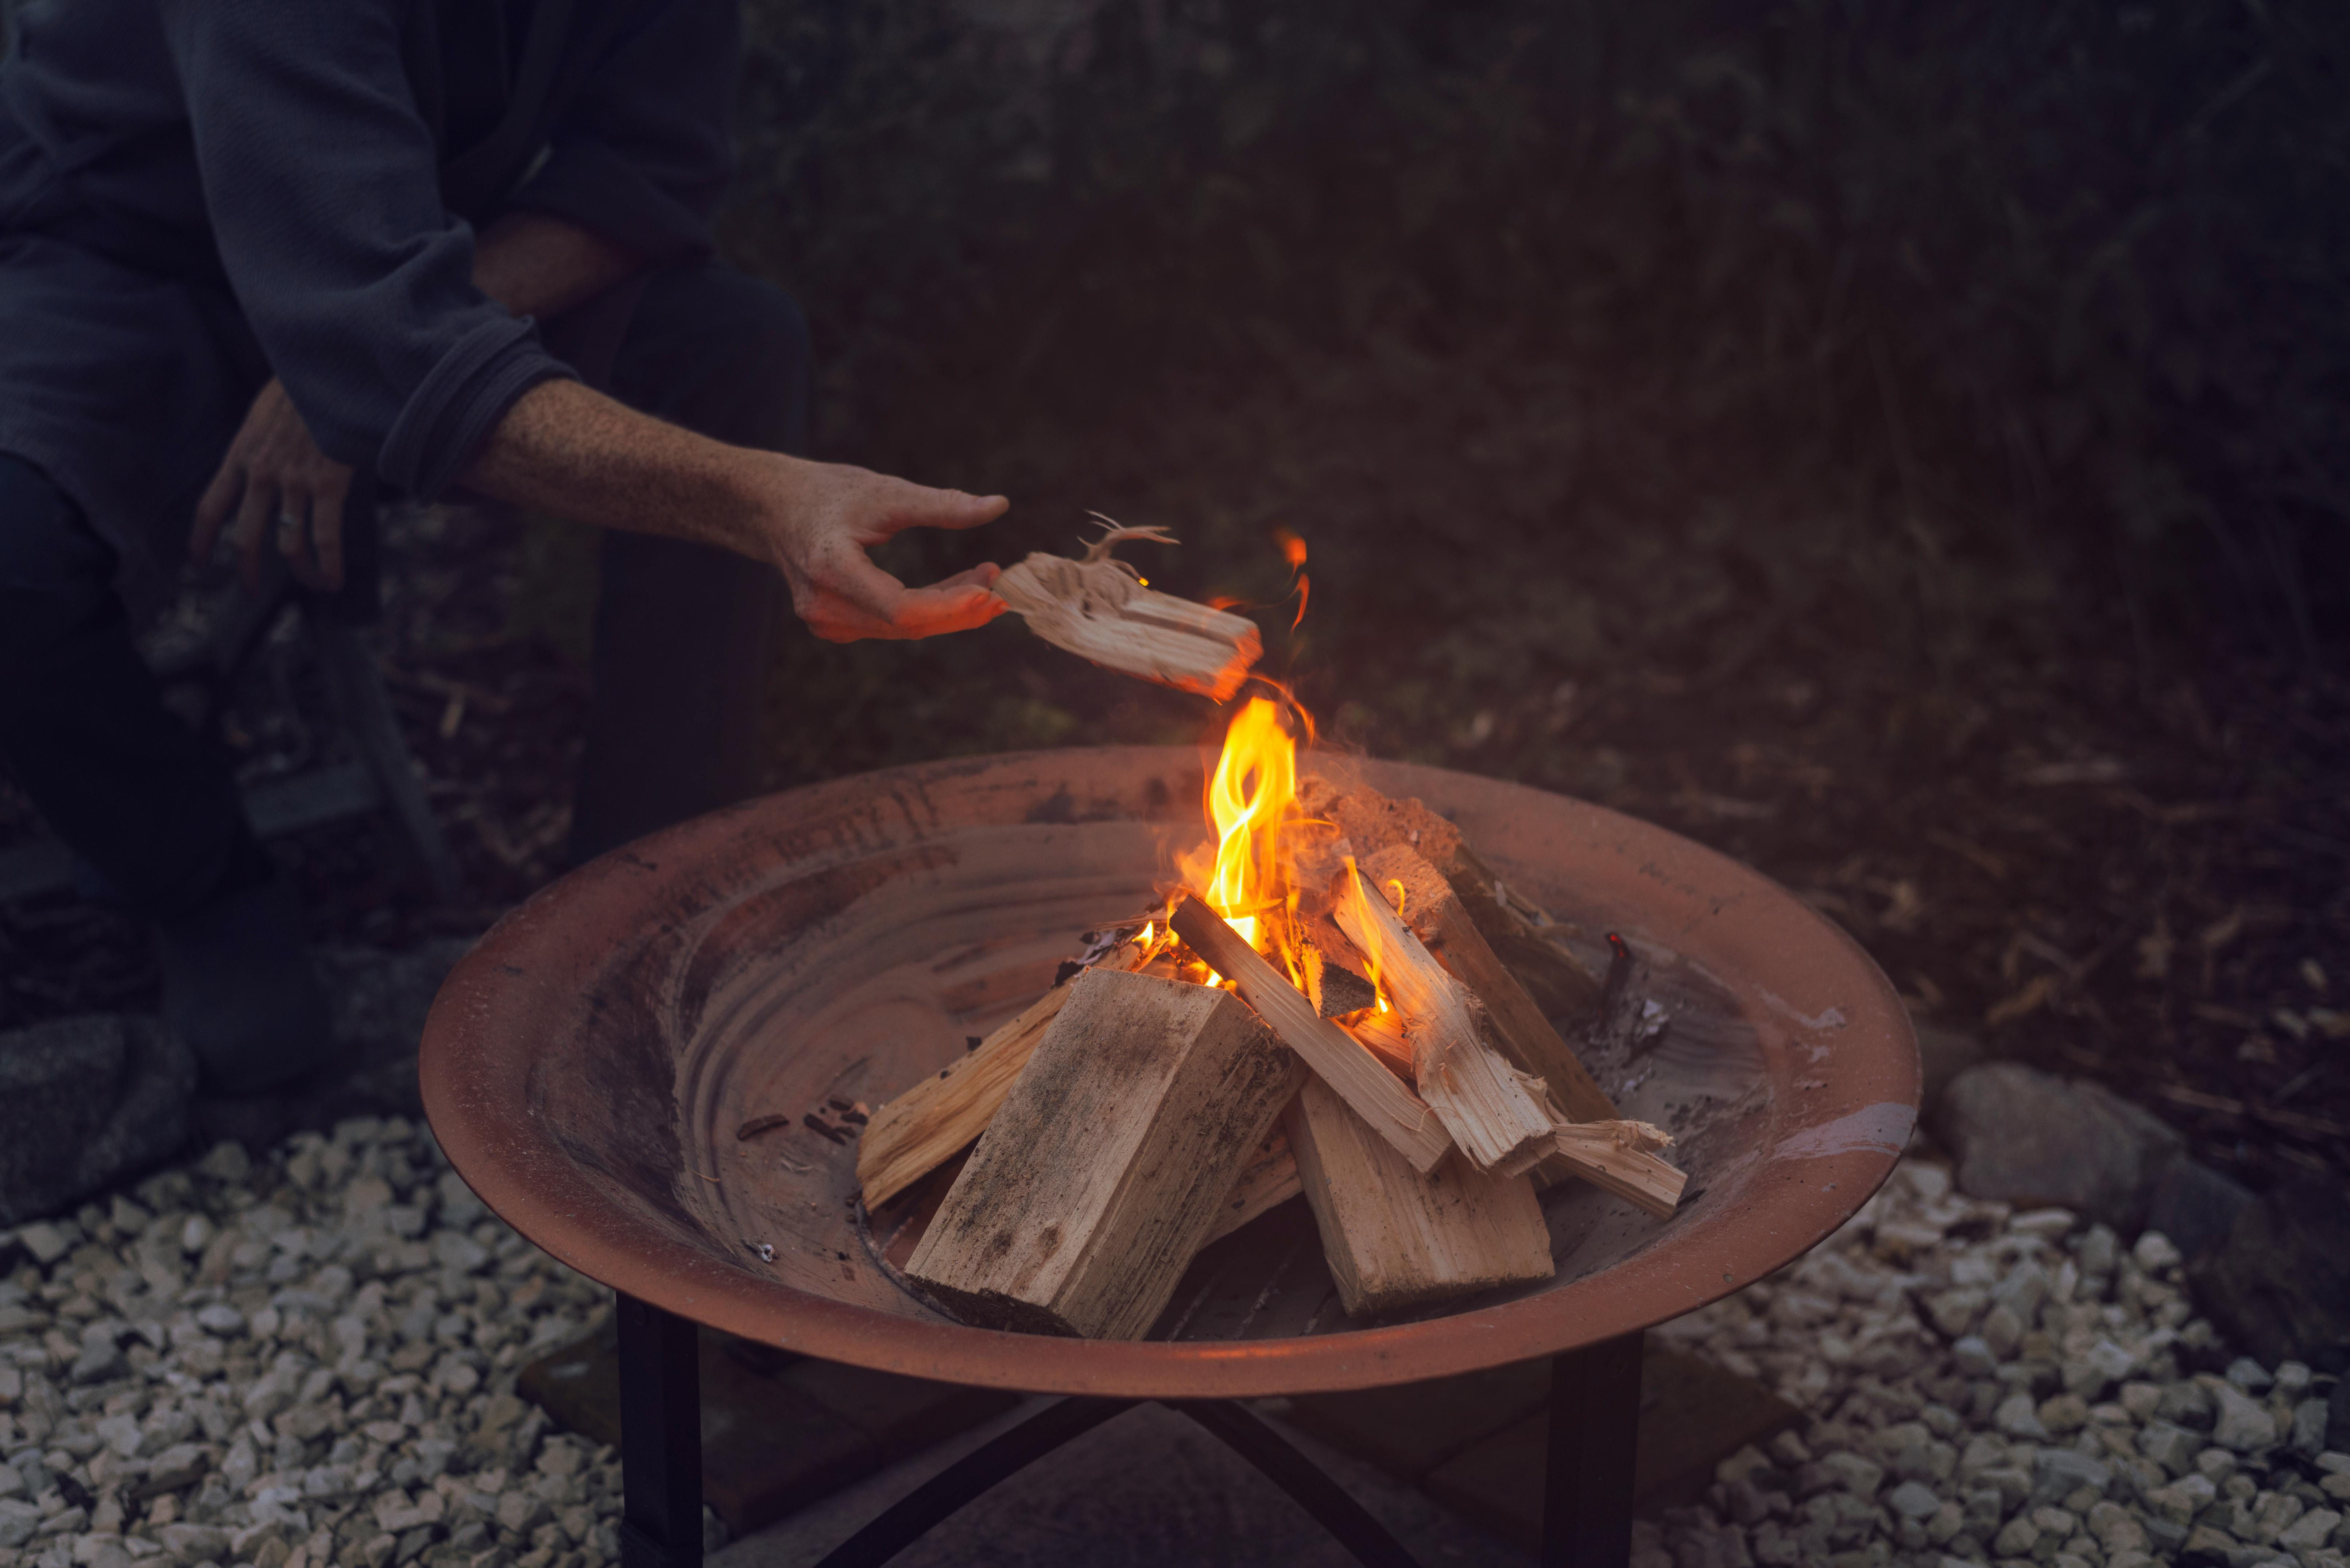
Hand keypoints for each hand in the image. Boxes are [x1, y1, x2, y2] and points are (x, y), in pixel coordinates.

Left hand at [192, 379, 351, 591]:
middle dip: (246, 572)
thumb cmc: (304, 385)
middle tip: (249, 591)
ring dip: (302, 574)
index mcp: (242, 455)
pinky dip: (329, 566)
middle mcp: (261, 474)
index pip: (210, 507)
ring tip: (315, 586)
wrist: (326, 364)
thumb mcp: (267, 413)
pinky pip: (325, 538)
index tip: (198, 565)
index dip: (201, 542)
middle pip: (245, 538)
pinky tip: (334, 581)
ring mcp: (294, 482)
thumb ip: (265, 444)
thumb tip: (275, 463)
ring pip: (289, 547)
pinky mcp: (327, 484)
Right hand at [760, 459, 1010, 640]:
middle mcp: (824, 606)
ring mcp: (826, 622)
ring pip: (904, 629)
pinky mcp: (835, 625)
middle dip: (959, 611)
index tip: (990, 589)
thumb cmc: (826, 493)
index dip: (950, 606)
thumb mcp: (886, 492)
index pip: (901, 609)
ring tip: (987, 583)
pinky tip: (960, 591)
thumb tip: (1001, 505)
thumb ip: (943, 504)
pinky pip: (892, 624)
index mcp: (831, 569)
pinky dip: (928, 610)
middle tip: (1002, 590)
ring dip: (949, 611)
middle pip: (908, 626)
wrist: (772, 507)